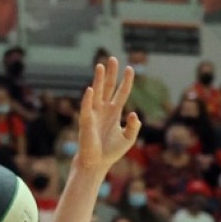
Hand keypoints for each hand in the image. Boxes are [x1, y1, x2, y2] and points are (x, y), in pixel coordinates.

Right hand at [73, 59, 142, 176]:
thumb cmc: (110, 151)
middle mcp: (104, 109)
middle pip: (108, 87)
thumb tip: (134, 114)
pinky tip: (91, 89)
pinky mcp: (86, 121)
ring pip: (97, 92)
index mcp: (114, 112)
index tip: (130, 68)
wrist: (96, 163)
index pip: (121, 93)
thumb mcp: (128, 139)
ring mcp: (94, 113)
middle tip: (113, 58)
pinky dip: (88, 99)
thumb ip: (134, 127)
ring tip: (101, 65)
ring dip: (98, 79)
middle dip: (111, 73)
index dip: (126, 81)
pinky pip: (87, 107)